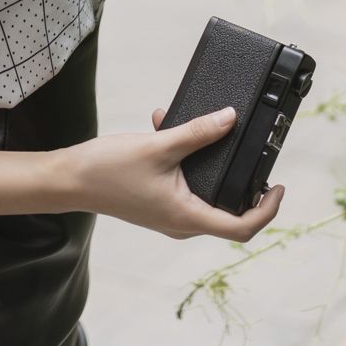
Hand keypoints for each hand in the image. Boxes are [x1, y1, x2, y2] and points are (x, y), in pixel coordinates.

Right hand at [62, 105, 284, 241]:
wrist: (68, 178)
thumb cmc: (109, 170)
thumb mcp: (160, 146)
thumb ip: (198, 132)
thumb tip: (230, 118)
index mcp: (186, 217)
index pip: (241, 228)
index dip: (266, 209)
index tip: (277, 185)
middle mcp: (180, 222)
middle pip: (228, 213)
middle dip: (242, 182)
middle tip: (253, 156)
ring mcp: (167, 213)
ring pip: (204, 193)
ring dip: (207, 160)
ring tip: (204, 126)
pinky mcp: (156, 201)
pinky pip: (183, 182)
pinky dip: (184, 156)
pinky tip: (168, 124)